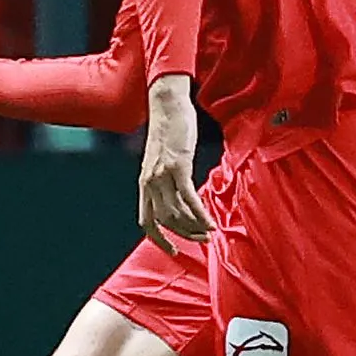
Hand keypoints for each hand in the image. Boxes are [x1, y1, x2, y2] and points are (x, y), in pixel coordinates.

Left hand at [137, 76, 211, 245]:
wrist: (166, 104)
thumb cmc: (168, 130)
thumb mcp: (162, 160)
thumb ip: (165, 179)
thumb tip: (179, 196)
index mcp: (144, 183)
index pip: (146, 220)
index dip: (159, 239)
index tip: (173, 251)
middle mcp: (150, 182)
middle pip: (165, 221)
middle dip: (185, 234)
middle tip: (203, 237)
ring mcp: (162, 174)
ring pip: (177, 213)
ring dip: (195, 226)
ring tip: (210, 229)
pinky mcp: (177, 166)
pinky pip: (188, 198)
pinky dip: (200, 213)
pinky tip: (210, 221)